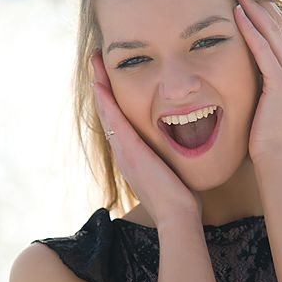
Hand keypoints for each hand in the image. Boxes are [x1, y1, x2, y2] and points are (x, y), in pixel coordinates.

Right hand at [91, 50, 202, 225]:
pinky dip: (106, 102)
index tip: (113, 82)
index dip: (114, 103)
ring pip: (107, 115)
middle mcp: (124, 155)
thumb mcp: (174, 174)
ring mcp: (125, 153)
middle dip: (103, 90)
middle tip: (98, 65)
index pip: (120, 125)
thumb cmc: (181, 199)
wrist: (176, 216)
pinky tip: (101, 83)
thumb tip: (185, 153)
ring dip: (101, 89)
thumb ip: (172, 161)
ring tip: (96, 66)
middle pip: (108, 116)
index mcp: (133, 159)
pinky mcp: (131, 152)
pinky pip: (115, 122)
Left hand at [234, 0, 281, 164]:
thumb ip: (258, 86)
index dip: (263, 11)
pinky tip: (236, 14)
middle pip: (277, 24)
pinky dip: (250, 30)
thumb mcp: (261, 104)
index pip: (278, 33)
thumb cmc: (263, 137)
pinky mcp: (279, 84)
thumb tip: (241, 77)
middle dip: (258, 0)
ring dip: (253, 7)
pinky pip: (263, 50)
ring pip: (271, 32)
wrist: (274, 159)